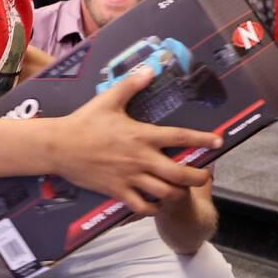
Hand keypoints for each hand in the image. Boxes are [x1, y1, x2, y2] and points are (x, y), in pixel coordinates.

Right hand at [51, 69, 220, 215]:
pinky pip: (142, 207)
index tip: (218, 141)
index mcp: (141, 135)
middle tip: (205, 175)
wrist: (59, 146)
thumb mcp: (108, 99)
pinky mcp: (117, 191)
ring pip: (165, 193)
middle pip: (180, 174)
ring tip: (183, 190)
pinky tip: (157, 203)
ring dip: (179, 193)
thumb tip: (150, 70)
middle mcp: (140, 159)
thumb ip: (132, 85)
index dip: (202, 139)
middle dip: (198, 176)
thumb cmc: (84, 122)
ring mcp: (130, 177)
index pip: (180, 137)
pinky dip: (154, 208)